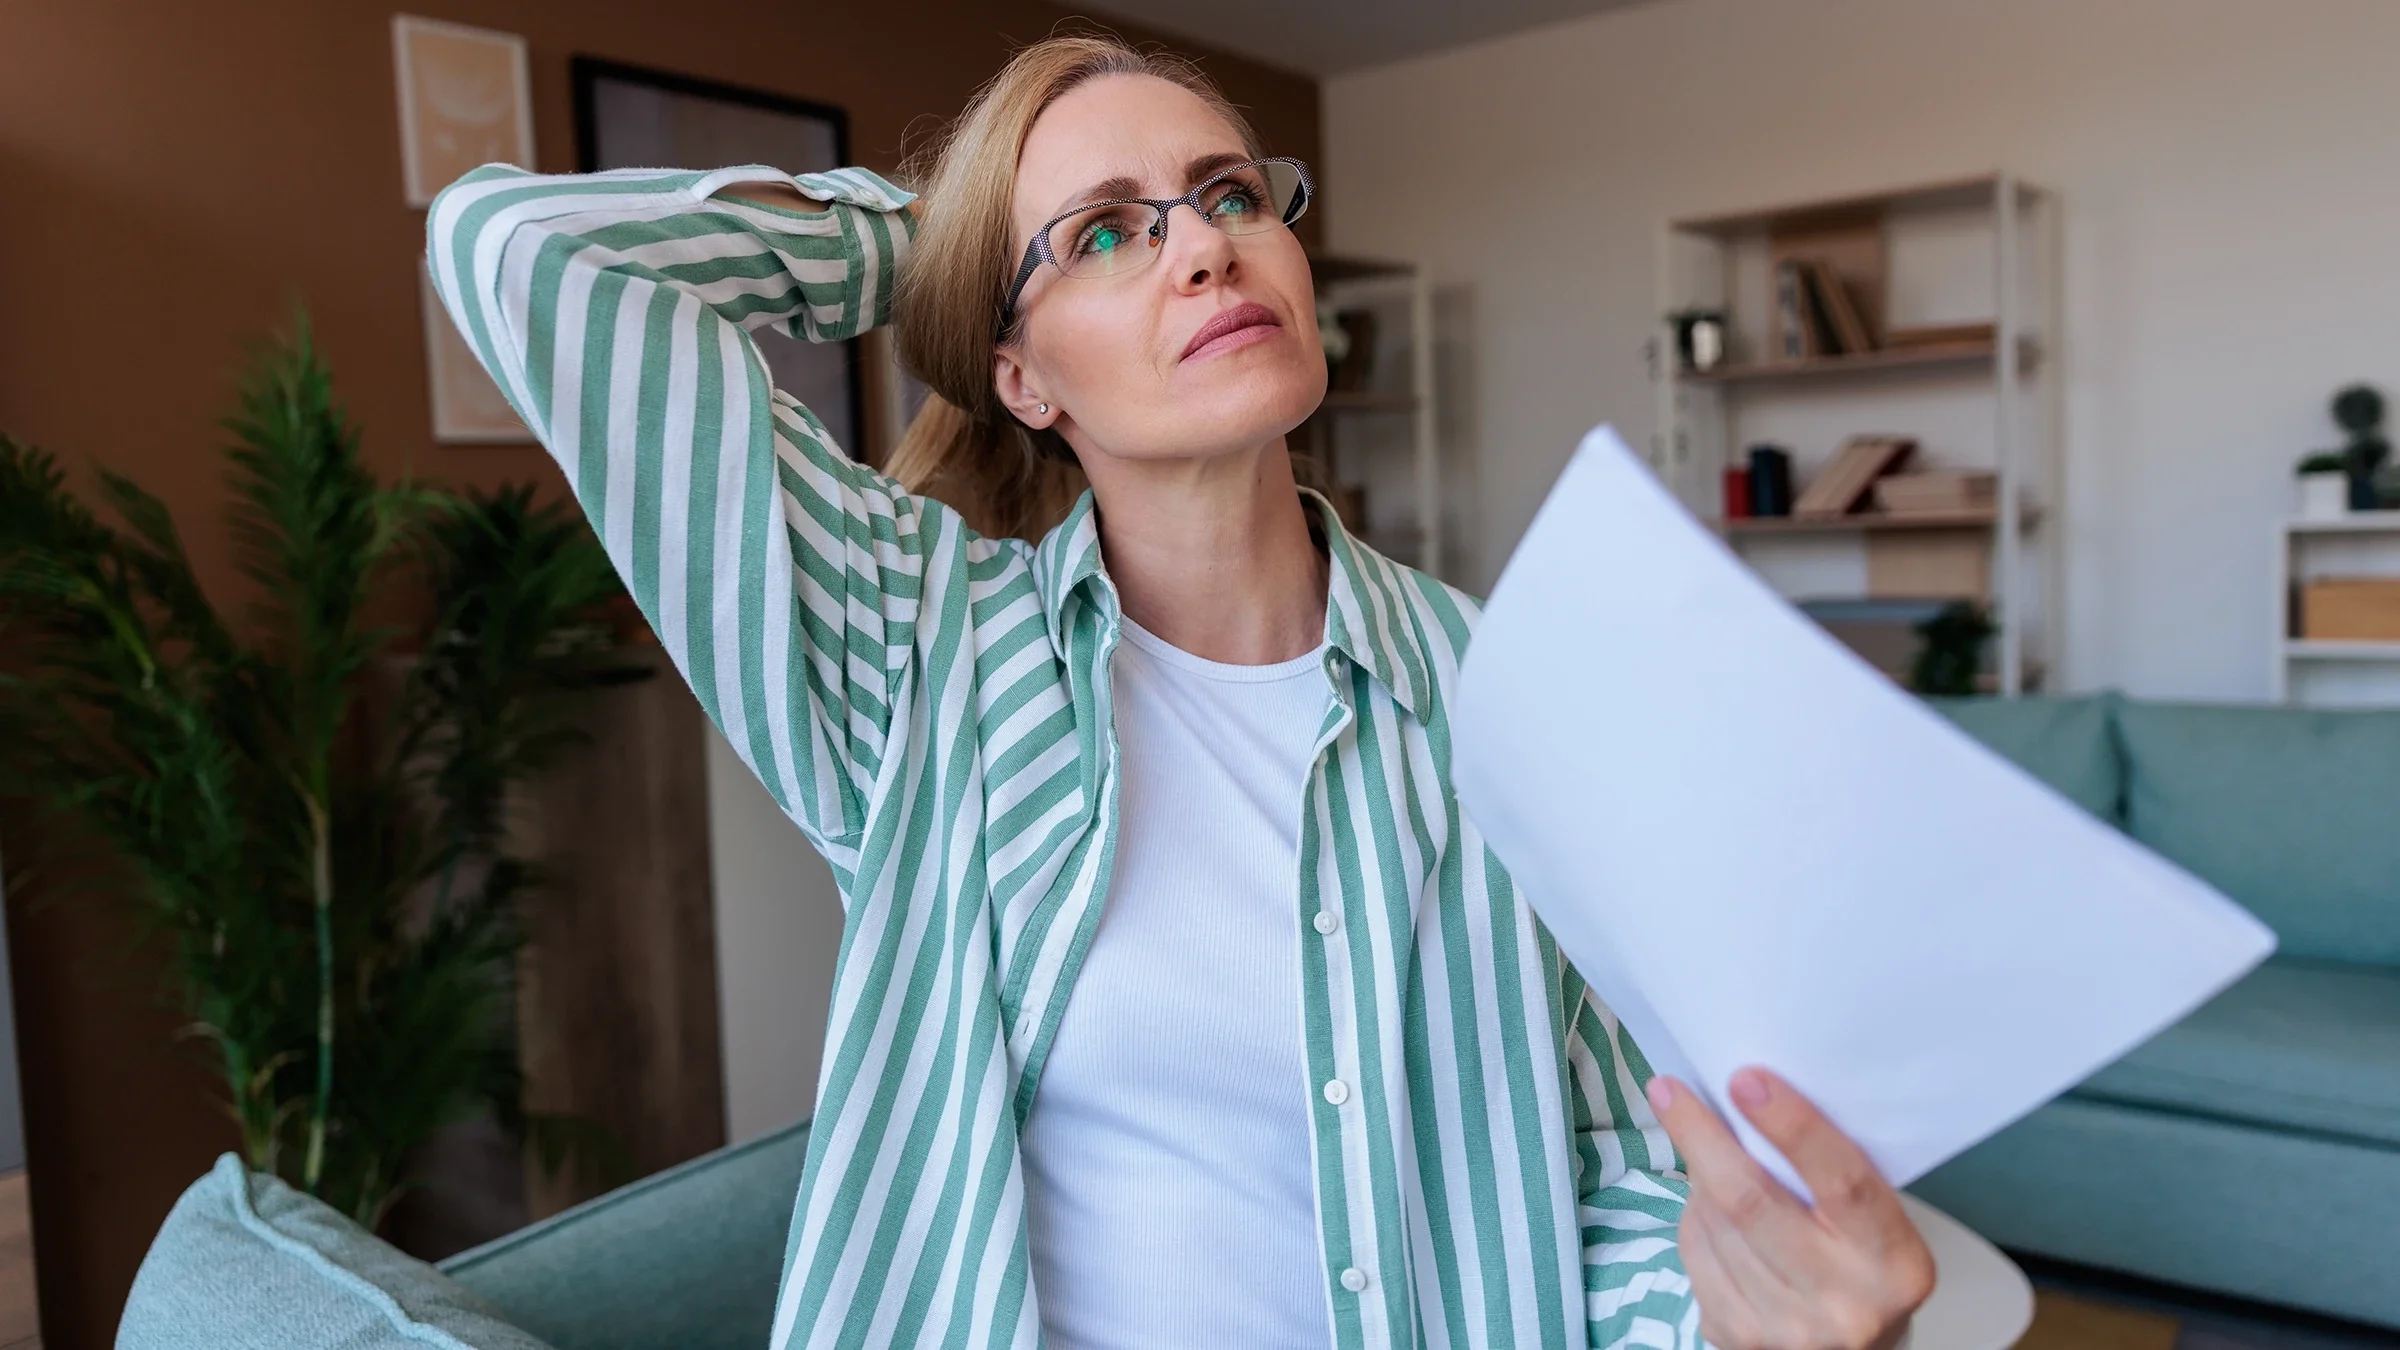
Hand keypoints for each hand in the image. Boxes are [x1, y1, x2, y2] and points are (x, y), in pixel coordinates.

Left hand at [1648, 1068, 1935, 1349]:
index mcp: (1894, 1261)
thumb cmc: (1860, 1260)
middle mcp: (1844, 1303)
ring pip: (1714, 1224)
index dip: (1792, 1126)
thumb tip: (1746, 1098)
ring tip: (1703, 1149)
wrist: (1851, 1348)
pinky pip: (1695, 1255)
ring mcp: (1787, 1329)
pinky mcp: (1738, 1339)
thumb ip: (1828, 1170)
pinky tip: (1706, 1205)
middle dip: (1702, 1137)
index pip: (1843, 1182)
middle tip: (1670, 1091)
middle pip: (1751, 1202)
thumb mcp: (1874, 1219)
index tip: (1745, 1079)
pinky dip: (1693, 1217)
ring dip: (1698, 1176)